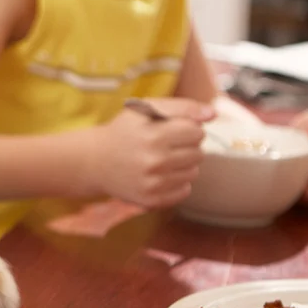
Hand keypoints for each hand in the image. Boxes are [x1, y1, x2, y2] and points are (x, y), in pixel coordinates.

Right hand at [87, 98, 214, 207]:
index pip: (197, 132)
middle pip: (198, 153)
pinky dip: (177, 183)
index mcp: (153, 135)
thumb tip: (212, 115)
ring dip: (183, 165)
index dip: (187, 128)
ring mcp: (152, 184)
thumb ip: (182, 107)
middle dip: (186, 147)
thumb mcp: (146, 109)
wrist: (95, 161)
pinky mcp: (151, 200)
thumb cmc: (125, 131)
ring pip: (194, 172)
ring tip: (163, 160)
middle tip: (166, 145)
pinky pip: (184, 191)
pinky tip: (161, 175)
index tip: (172, 130)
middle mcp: (153, 161)